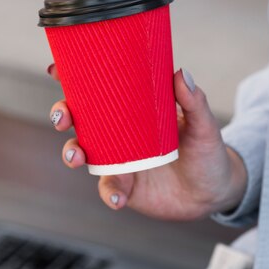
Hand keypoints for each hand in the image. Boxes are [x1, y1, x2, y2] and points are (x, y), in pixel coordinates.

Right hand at [48, 64, 246, 220]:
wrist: (213, 192)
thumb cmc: (207, 151)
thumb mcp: (203, 125)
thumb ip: (194, 103)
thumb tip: (181, 73)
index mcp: (132, 110)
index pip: (97, 91)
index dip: (72, 79)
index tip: (55, 70)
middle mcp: (117, 134)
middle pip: (79, 120)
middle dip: (62, 115)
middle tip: (62, 118)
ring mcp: (117, 160)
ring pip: (83, 153)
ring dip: (72, 153)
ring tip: (76, 157)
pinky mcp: (123, 186)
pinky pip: (108, 189)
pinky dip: (109, 193)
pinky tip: (117, 198)